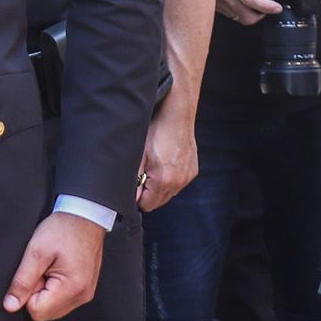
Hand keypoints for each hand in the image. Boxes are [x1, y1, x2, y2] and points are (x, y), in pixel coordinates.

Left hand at [2, 211, 104, 320]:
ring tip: (51, 265)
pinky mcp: (85, 289)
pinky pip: (62, 300)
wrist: (85, 215)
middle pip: (45, 312)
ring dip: (46, 289)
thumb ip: (22, 281)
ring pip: (53, 307)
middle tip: (43, 267)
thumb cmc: (63, 229)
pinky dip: (55, 287)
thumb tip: (10, 306)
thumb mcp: (36, 251)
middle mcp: (82, 296)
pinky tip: (57, 268)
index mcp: (72, 289)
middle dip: (37, 292)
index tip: (35, 270)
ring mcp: (86, 294)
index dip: (28, 291)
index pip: (36, 311)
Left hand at [136, 88, 198, 210]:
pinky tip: (165, 163)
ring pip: (168, 193)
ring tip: (154, 166)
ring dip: (159, 186)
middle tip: (143, 172)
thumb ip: (133, 178)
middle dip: (148, 192)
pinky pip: (178, 183)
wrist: (177, 115)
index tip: (135, 182)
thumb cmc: (156, 130)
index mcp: (163, 180)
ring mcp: (186, 177)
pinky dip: (171, 178)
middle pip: (158, 202)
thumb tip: (129, 196)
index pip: (146, 205)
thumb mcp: (138, 154)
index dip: (137, 196)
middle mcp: (178, 182)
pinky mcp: (192, 171)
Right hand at [212, 0, 276, 24]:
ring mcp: (217, 0)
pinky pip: (229, 15)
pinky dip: (240, 12)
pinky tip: (242, 3)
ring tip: (257, 6)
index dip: (266, 6)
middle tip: (269, 8)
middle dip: (261, 15)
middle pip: (247, 16)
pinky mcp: (213, 4)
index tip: (276, 7)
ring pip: (238, 18)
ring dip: (250, 15)